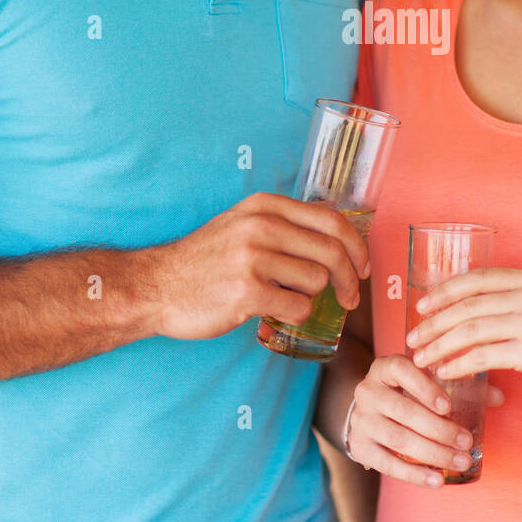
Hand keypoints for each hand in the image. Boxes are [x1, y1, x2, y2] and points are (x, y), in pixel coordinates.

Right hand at [147, 193, 369, 340]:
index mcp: (265, 206)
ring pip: (317, 282)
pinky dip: (294, 315)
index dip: (357, 246)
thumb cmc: (206, 260)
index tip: (364, 266)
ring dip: (311, 298)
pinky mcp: (247, 292)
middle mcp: (261, 226)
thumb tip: (338, 238)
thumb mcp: (243, 223)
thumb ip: (285, 224)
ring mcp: (253, 258)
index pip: (331, 220)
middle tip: (350, 298)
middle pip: (332, 252)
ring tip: (287, 299)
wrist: (157, 285)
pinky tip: (274, 311)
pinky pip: (299, 308)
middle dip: (351, 279)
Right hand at [347, 353, 504, 486]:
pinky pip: (387, 463)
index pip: (402, 371)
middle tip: (467, 443)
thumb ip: (462, 386)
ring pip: (398, 438)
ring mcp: (361, 420)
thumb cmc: (408, 393)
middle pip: (403, 411)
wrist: (369, 412)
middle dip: (439, 429)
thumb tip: (500, 397)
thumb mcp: (427, 382)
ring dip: (432, 453)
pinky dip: (414, 474)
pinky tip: (437, 481)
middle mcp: (368, 391)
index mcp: (385, 368)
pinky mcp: (359, 447)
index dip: (425, 388)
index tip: (448, 406)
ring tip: (461, 461)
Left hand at [407, 267, 521, 424]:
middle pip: (471, 304)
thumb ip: (504, 303)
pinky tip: (445, 372)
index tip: (420, 308)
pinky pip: (483, 355)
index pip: (479, 278)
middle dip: (435, 322)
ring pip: (472, 329)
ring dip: (440, 345)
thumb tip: (448, 305)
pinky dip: (458, 364)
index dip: (444, 291)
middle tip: (412, 337)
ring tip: (422, 358)